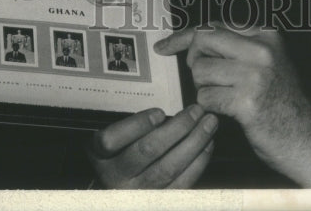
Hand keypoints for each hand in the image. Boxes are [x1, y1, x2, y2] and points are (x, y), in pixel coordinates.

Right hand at [90, 104, 216, 188]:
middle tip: (196, 110)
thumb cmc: (120, 155)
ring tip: (208, 123)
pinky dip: (198, 162)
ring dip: (194, 142)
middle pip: (148, 150)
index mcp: (101, 156)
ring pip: (169, 167)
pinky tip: (207, 145)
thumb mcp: (114, 139)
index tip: (160, 112)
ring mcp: (137, 193)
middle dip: (178, 127)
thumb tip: (168, 109)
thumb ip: (131, 125)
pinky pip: (182, 184)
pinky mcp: (158, 202)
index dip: (138, 125)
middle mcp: (116, 177)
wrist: (120, 190)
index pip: (111, 139)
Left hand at [155, 25, 310, 187]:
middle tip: (204, 79)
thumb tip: (196, 40)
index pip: (214, 25)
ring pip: (200, 71)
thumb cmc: (281, 103)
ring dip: (203, 89)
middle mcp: (261, 48)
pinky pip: (205, 97)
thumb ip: (237, 47)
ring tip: (224, 98)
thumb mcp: (267, 62)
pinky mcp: (247, 100)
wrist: (307, 139)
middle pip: (203, 41)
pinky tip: (226, 112)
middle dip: (194, 61)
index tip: (164, 46)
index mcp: (265, 34)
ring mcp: (255, 73)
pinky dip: (208, 107)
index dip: (184, 36)